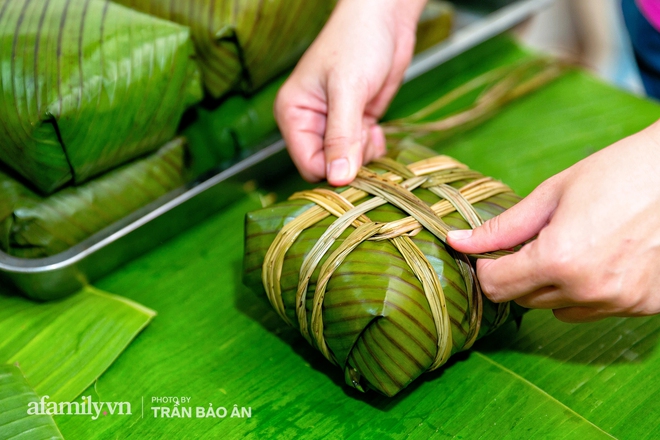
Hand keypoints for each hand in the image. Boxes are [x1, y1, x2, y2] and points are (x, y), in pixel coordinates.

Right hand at [274, 0, 425, 185]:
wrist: (385, 19)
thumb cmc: (358, 41)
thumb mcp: (348, 90)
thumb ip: (342, 136)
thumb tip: (337, 178)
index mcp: (292, 114)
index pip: (308, 164)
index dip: (333, 169)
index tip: (356, 159)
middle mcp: (309, 123)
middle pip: (327, 167)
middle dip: (350, 161)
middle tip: (366, 136)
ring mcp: (333, 125)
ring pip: (346, 164)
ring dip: (364, 154)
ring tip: (371, 128)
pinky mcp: (354, 124)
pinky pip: (360, 153)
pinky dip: (372, 147)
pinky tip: (376, 128)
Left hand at [447, 121, 659, 321]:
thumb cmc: (617, 172)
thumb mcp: (551, 194)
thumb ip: (502, 227)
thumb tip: (457, 241)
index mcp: (558, 259)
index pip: (496, 287)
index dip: (487, 268)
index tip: (492, 252)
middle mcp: (588, 290)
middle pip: (525, 300)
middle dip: (520, 273)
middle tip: (539, 240)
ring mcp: (620, 302)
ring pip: (559, 309)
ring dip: (554, 286)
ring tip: (576, 246)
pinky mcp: (645, 306)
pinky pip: (597, 309)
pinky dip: (589, 291)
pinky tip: (603, 258)